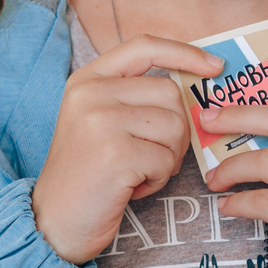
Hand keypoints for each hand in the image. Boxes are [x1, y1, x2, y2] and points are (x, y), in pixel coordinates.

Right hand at [31, 35, 219, 263]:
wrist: (54, 222)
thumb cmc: (88, 174)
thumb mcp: (99, 120)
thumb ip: (134, 97)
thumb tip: (193, 84)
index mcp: (87, 79)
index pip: (144, 46)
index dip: (184, 53)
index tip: (213, 67)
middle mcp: (91, 93)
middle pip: (170, 93)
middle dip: (175, 130)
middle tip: (151, 156)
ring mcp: (101, 122)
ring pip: (175, 127)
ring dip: (167, 157)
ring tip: (137, 172)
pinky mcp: (115, 154)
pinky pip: (166, 160)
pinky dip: (157, 179)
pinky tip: (131, 187)